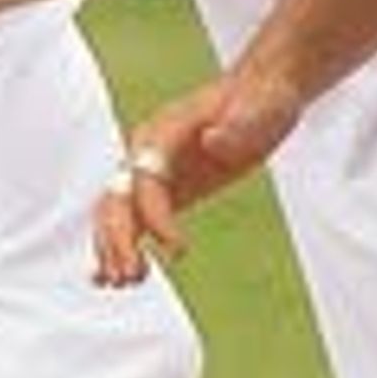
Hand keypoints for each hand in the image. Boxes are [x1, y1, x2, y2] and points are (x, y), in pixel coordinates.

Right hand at [91, 71, 309, 286]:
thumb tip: (213, 141)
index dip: (156, 217)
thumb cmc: (263, 99)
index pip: (147, 179)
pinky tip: (115, 278)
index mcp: (164, 130)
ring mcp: (151, 170)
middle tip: (132, 277)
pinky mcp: (162, 189)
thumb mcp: (263, 109)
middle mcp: (147, 150)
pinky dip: (120, 247)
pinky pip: (131, 219)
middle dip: (117, 239)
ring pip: (115, 213)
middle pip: (116, 198)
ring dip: (113, 248)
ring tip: (124, 283)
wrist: (261, 93)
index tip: (179, 252)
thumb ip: (239, 126)